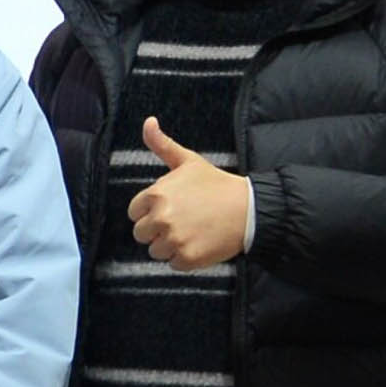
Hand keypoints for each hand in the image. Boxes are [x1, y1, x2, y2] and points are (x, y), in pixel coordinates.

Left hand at [129, 121, 253, 269]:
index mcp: (155, 195)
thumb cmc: (216, 184)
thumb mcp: (188, 161)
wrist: (250, 208)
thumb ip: (162, 144)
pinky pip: (173, 264)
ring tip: (193, 232)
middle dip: (158, 230)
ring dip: (171, 245)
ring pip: (156, 251)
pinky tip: (201, 243)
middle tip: (184, 221)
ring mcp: (174, 239)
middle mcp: (161, 218)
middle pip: (142, 234)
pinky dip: (185, 258)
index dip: (151, 212)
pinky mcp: (188, 258)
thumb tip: (148, 122)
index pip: (135, 213)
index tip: (173, 208)